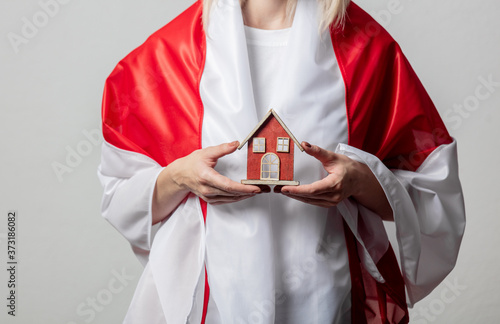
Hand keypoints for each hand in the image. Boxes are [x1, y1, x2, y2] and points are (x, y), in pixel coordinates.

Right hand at [171, 141, 263, 203]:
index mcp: (206, 176)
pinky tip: (242, 195)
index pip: (228, 185)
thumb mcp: (206, 152)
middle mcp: (207, 189)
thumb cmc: (192, 163)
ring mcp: (207, 196)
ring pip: (229, 199)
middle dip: (247, 192)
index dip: (243, 188)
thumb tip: (236, 144)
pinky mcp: (208, 199)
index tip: (254, 188)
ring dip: (243, 196)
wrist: (179, 175)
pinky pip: (224, 201)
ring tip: (254, 192)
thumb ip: (222, 149)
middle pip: (231, 193)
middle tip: (260, 189)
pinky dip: (235, 198)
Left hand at [275, 142, 392, 219]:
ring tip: (282, 191)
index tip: (285, 188)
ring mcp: (332, 201)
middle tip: (278, 188)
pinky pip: (313, 202)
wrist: (360, 179)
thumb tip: (304, 144)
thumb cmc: (348, 167)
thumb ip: (317, 151)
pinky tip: (294, 194)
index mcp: (335, 183)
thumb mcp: (333, 156)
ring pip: (310, 201)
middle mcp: (334, 195)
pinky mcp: (330, 203)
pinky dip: (303, 198)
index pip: (313, 190)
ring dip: (296, 196)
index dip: (298, 190)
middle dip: (292, 193)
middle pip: (309, 196)